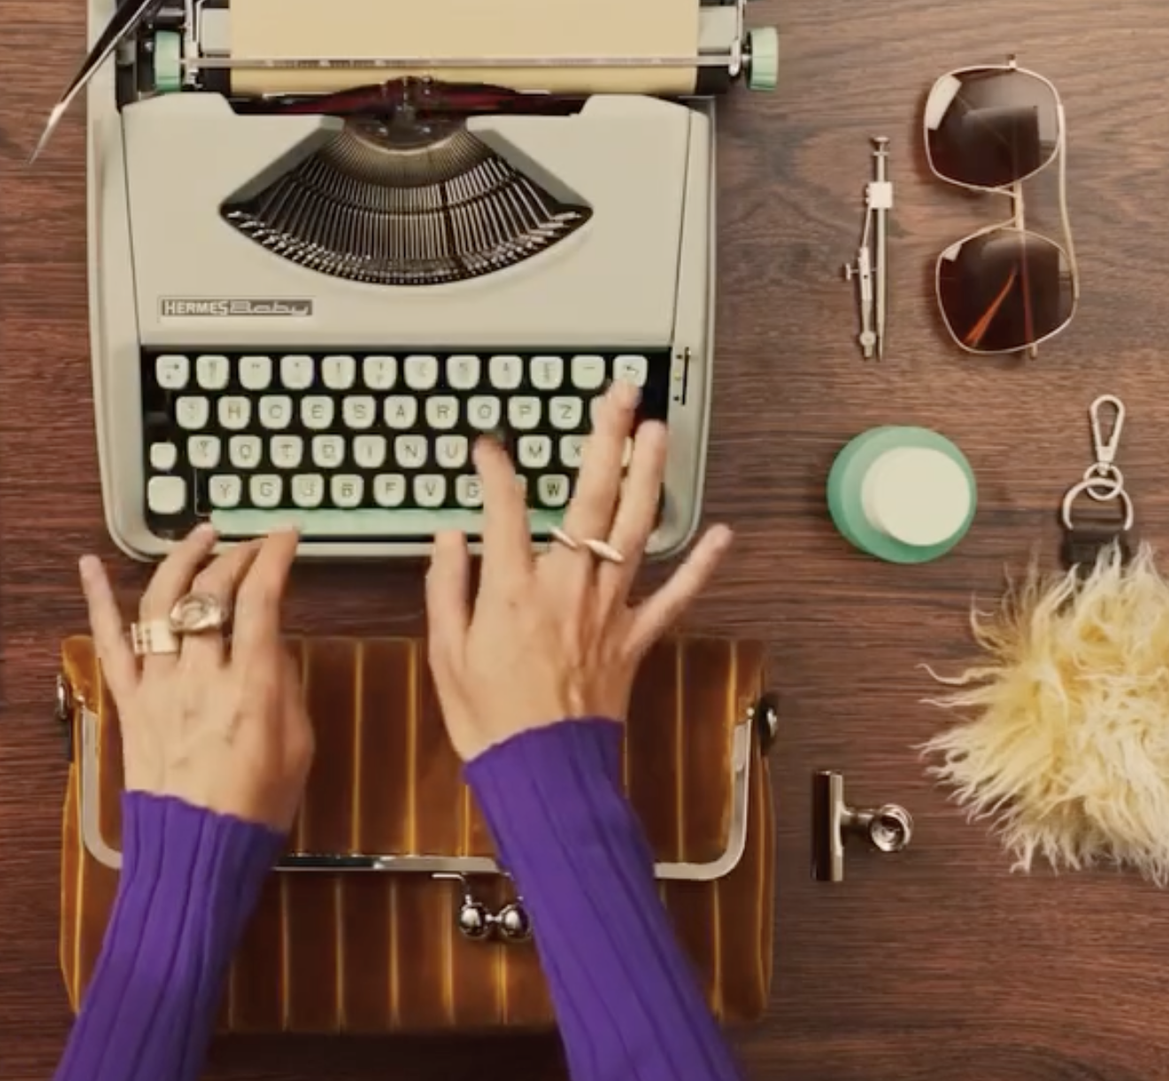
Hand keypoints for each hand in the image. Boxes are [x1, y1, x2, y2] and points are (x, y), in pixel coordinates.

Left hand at [79, 524, 314, 829]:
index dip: (274, 558)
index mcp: (252, 688)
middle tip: (252, 547)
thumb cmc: (257, 806)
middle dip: (235, 557)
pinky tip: (89, 565)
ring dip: (181, 561)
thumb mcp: (298, 746)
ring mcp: (158, 686)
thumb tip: (272, 644)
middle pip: (211, 593)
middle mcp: (201, 677)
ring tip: (200, 537)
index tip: (286, 538)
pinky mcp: (128, 702)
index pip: (261, 600)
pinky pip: (109, 643)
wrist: (197, 852)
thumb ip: (286, 686)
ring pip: (160, 604)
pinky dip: (97, 600)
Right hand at [423, 380, 733, 759]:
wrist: (541, 772)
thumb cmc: (489, 719)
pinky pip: (674, 597)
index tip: (489, 446)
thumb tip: (449, 538)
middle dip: (606, 440)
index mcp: (512, 590)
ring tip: (658, 432)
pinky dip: (702, 567)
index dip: (497, 470)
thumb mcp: (446, 653)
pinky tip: (722, 535)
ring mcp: (607, 610)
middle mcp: (566, 587)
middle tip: (620, 395)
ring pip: (636, 530)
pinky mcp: (634, 638)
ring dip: (650, 477)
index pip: (504, 508)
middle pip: (591, 498)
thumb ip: (446, 588)